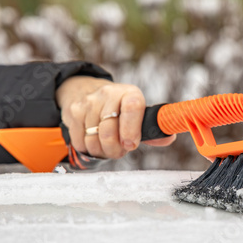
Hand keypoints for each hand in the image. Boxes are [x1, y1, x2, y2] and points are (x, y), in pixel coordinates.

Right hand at [56, 76, 175, 158]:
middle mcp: (108, 94)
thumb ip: (151, 130)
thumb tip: (169, 137)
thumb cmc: (118, 108)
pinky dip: (88, 149)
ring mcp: (88, 102)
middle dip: (115, 149)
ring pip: (93, 140)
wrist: (86, 90)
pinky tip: (94, 141)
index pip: (132, 107)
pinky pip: (80, 142)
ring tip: (107, 146)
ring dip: (101, 151)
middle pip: (109, 132)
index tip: (131, 145)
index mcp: (129, 93)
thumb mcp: (137, 114)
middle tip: (119, 151)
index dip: (131, 130)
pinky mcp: (73, 112)